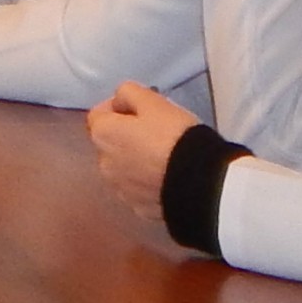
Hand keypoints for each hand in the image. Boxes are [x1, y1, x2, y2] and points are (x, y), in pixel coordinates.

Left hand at [88, 82, 203, 234]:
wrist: (201, 184)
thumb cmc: (175, 137)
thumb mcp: (153, 102)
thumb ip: (128, 93)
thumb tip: (120, 101)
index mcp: (102, 135)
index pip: (99, 114)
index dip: (118, 107)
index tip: (140, 108)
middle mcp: (104, 164)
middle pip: (110, 143)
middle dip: (126, 135)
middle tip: (155, 132)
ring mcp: (122, 190)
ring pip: (124, 168)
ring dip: (136, 161)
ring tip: (164, 157)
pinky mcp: (140, 209)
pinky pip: (140, 190)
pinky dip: (148, 183)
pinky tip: (168, 178)